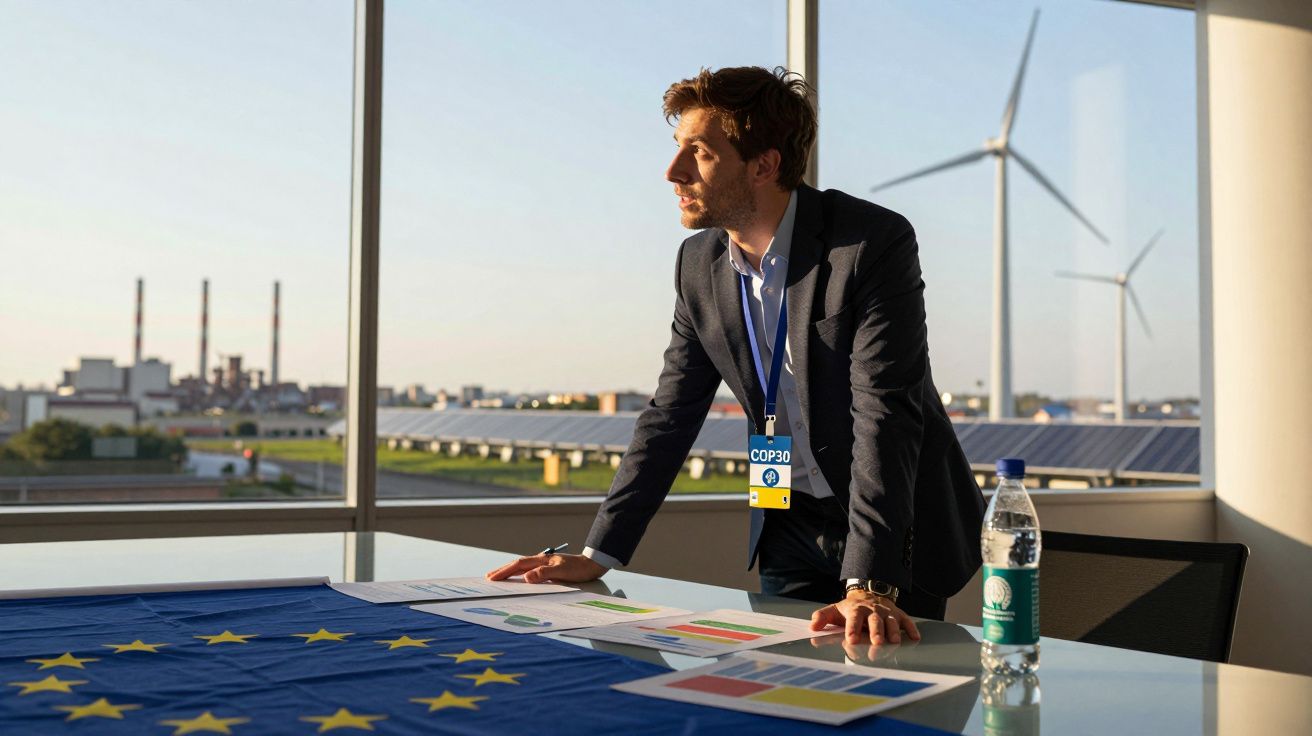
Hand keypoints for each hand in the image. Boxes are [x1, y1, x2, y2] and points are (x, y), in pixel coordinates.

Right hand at [485, 553, 606, 583]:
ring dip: (510, 572)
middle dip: (503, 570)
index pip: (519, 565)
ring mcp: (544, 564)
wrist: (592, 565)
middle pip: (517, 564)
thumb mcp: (562, 572)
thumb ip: (544, 574)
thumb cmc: (579, 569)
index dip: (505, 571)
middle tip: (489, 577)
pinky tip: (518, 578)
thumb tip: (526, 577)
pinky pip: (529, 571)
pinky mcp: (548, 569)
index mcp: (542, 560)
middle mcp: (541, 560)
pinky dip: (519, 574)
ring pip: (522, 567)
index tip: (493, 578)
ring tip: (498, 577)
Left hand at [809, 591, 921, 644]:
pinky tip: (915, 637)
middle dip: (876, 632)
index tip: (851, 639)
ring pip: (891, 621)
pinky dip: (911, 628)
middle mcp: (873, 611)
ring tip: (894, 642)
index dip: (852, 628)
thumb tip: (812, 626)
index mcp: (856, 610)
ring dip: (893, 631)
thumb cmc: (850, 609)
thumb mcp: (834, 611)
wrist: (868, 594)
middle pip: (875, 621)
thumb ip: (822, 617)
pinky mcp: (898, 615)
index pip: (854, 618)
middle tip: (876, 643)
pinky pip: (906, 621)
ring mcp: (887, 612)